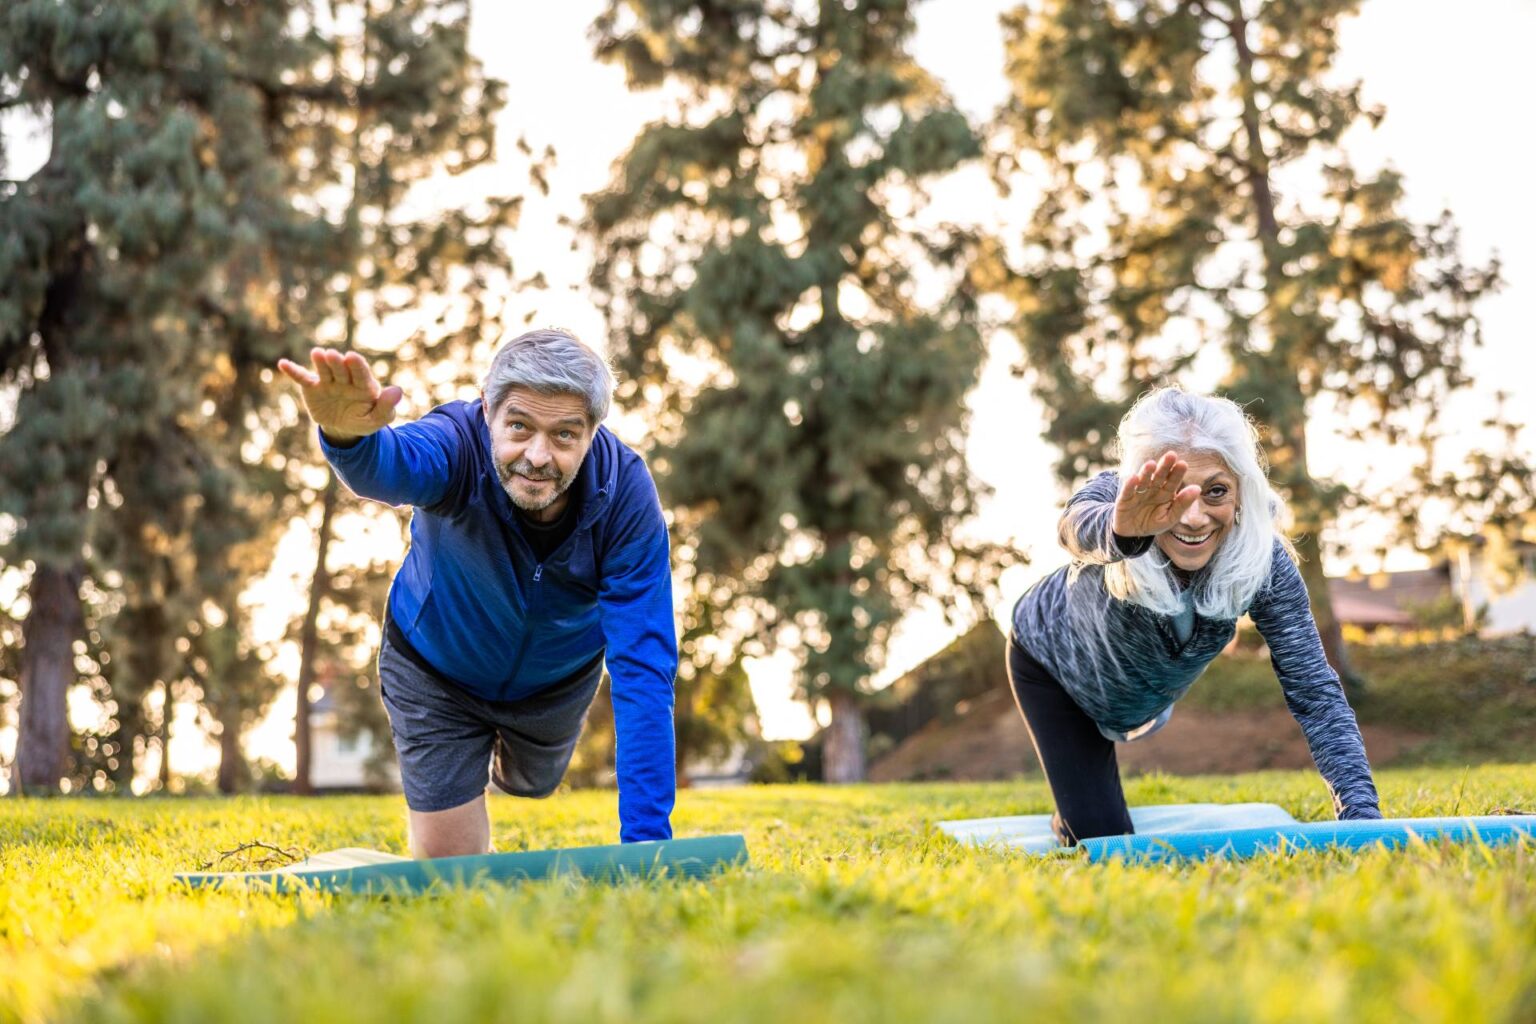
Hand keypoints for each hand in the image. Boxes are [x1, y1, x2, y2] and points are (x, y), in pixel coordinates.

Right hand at [276, 348, 402, 443]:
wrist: (345, 428)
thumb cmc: (364, 419)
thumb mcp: (378, 420)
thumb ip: (387, 407)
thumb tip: (397, 390)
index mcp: (364, 384)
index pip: (361, 373)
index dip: (356, 365)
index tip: (352, 357)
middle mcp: (346, 379)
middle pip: (341, 369)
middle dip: (337, 363)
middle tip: (333, 356)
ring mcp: (328, 382)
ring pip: (323, 370)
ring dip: (320, 362)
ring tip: (317, 354)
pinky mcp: (313, 388)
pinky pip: (302, 378)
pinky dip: (293, 371)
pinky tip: (283, 364)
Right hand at [1113, 451, 1200, 536]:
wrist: (1131, 532)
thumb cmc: (1153, 523)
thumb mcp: (1170, 518)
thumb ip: (1182, 504)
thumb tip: (1197, 488)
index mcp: (1166, 493)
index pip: (1172, 481)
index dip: (1177, 473)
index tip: (1183, 464)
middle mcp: (1152, 489)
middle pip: (1159, 476)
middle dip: (1164, 466)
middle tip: (1171, 455)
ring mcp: (1138, 492)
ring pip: (1143, 480)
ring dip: (1146, 472)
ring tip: (1151, 464)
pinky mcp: (1124, 499)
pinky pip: (1128, 491)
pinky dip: (1130, 485)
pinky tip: (1134, 478)